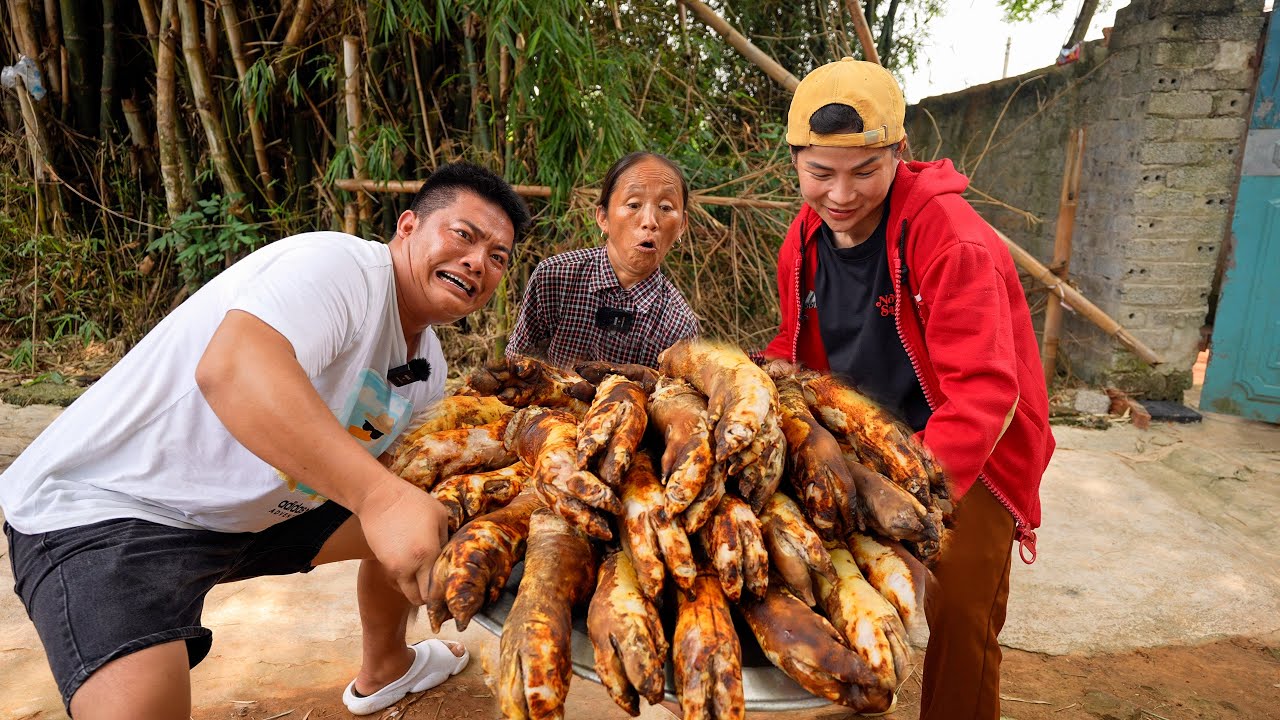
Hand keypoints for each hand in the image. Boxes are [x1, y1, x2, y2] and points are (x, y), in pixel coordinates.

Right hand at [356, 478, 449, 604]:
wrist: (379, 497)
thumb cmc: (413, 503)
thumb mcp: (440, 517)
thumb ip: (446, 542)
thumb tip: (448, 559)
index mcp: (427, 554)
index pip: (435, 591)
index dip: (443, 593)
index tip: (448, 588)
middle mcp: (409, 566)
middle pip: (420, 599)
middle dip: (429, 597)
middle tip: (437, 585)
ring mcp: (394, 567)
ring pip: (407, 592)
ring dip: (416, 589)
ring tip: (424, 574)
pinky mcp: (383, 563)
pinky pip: (398, 580)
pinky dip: (406, 578)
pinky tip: (412, 563)